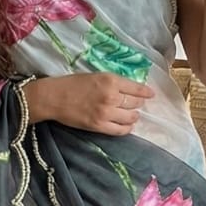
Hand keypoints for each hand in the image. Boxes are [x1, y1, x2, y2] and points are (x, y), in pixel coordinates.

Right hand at [25, 73, 154, 135]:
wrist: (54, 97)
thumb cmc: (72, 83)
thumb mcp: (96, 76)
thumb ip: (113, 82)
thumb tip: (130, 89)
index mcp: (110, 80)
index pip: (136, 88)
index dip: (145, 92)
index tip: (151, 94)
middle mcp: (111, 96)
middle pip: (135, 103)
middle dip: (139, 103)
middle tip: (138, 104)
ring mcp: (106, 113)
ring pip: (130, 117)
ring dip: (134, 116)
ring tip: (133, 115)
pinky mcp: (99, 126)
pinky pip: (120, 130)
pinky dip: (127, 128)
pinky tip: (127, 125)